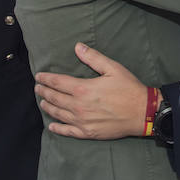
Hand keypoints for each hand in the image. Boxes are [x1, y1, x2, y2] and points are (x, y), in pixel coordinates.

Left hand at [34, 42, 149, 139]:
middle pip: (54, 98)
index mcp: (83, 89)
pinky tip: (52, 125)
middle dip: (44, 92)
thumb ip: (93, 58)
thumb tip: (78, 47)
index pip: (57, 83)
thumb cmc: (129, 88)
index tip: (38, 76)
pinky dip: (58, 128)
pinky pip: (68, 131)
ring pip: (58, 114)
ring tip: (42, 102)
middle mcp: (79, 106)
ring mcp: (82, 122)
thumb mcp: (113, 68)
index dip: (46, 79)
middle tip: (37, 88)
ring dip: (48, 107)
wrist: (142, 113)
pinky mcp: (88, 133)